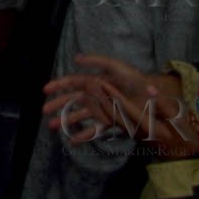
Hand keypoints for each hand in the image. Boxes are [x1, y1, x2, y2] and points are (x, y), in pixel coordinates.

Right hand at [43, 55, 198, 155]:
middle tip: (44, 112)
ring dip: (66, 120)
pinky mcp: (111, 122)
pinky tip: (73, 140)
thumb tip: (76, 58)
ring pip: (80, 115)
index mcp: (96, 80)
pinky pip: (94, 129)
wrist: (154, 100)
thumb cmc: (136, 80)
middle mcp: (97, 95)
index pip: (73, 82)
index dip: (59, 85)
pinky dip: (84, 135)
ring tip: (53, 127)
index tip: (45, 90)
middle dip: (58, 104)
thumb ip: (96, 60)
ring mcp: (103, 109)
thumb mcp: (116, 66)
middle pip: (73, 99)